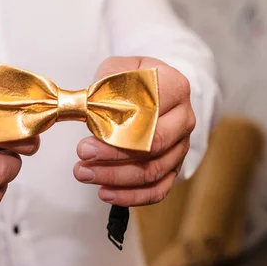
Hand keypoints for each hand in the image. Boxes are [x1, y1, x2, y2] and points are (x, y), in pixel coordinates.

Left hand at [73, 57, 194, 206]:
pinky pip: (158, 190)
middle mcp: (184, 119)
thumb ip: (104, 83)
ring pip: (153, 172)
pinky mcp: (174, 167)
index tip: (87, 137)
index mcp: (175, 87)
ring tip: (83, 173)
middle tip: (81, 157)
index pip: (151, 116)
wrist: (153, 87)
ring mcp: (181, 146)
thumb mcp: (117, 69)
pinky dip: (131, 196)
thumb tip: (88, 107)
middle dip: (112, 157)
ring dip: (115, 178)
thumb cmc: (132, 78)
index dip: (119, 132)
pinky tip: (105, 192)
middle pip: (152, 147)